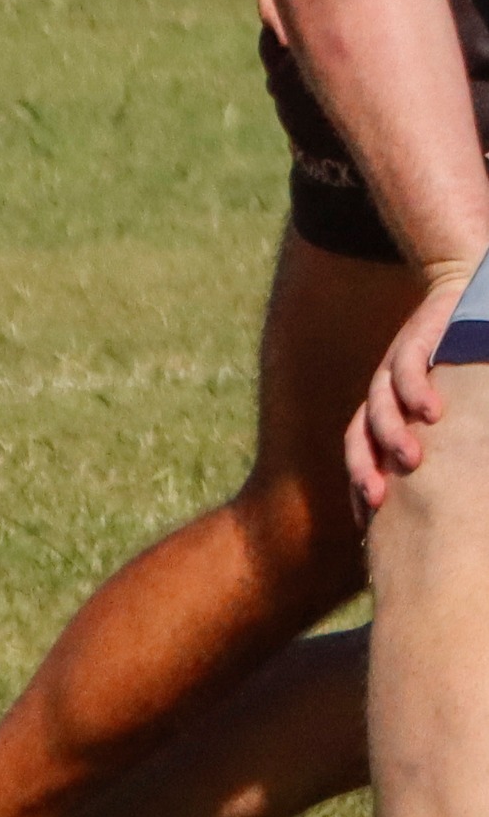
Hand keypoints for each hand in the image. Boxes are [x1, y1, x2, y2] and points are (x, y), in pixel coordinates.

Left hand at [346, 268, 475, 518]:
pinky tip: (431, 410)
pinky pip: (407, 366)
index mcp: (386, 407)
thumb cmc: (456, 358)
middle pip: (361, 434)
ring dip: (393, 432)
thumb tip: (453, 489)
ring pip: (380, 403)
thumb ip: (441, 441)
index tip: (368, 525)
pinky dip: (415, 388)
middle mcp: (382, 390)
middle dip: (365, 468)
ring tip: (412, 460)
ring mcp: (395, 364)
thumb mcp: (447, 403)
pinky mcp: (416, 337)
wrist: (456, 291)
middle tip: (376, 502)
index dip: (360, 484)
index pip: (362, 452)